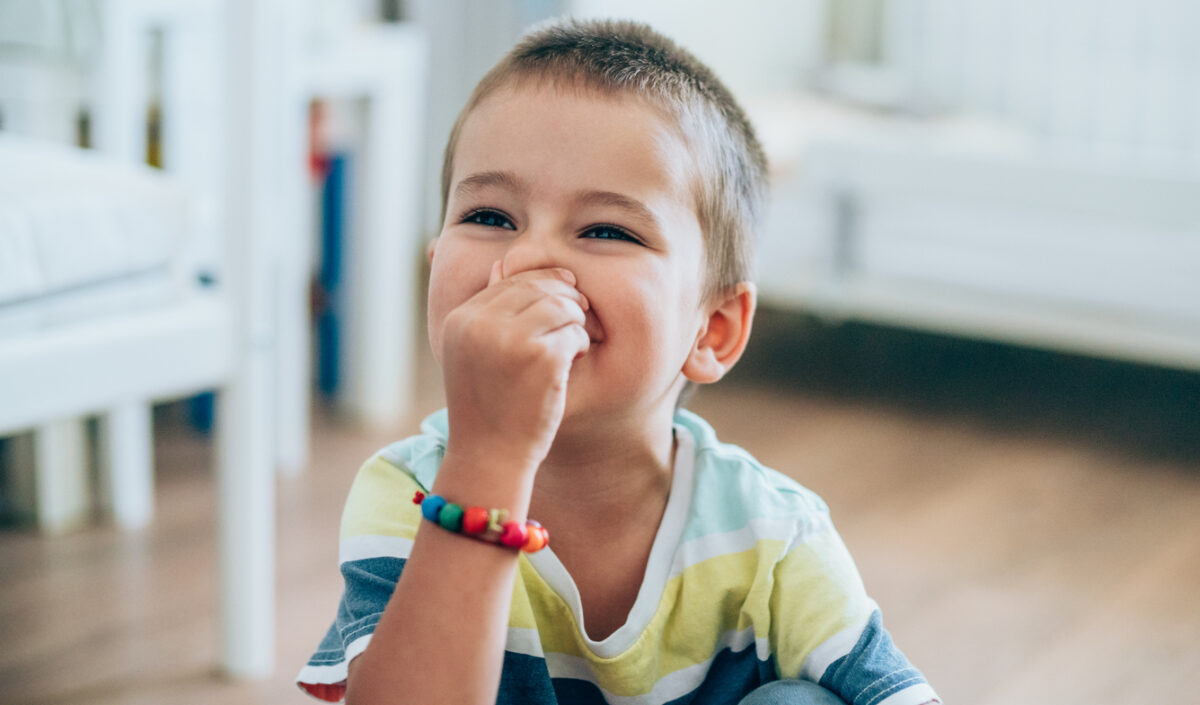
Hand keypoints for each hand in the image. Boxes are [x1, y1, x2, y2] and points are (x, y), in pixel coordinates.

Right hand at [439, 262, 590, 475]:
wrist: (489, 458)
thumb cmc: (486, 408)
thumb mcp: (473, 354)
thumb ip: (487, 311)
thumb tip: (503, 264)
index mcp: (461, 320)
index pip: (509, 280)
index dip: (542, 285)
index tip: (561, 300)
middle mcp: (480, 324)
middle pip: (537, 285)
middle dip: (564, 298)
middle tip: (576, 318)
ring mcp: (510, 339)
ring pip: (560, 305)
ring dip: (574, 323)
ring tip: (571, 346)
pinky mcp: (541, 358)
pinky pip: (575, 333)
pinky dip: (580, 346)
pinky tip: (573, 362)